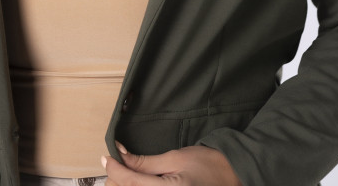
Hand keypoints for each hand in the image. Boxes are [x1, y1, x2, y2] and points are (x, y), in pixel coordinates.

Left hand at [101, 142, 243, 185]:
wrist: (232, 177)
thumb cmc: (207, 164)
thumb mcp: (174, 157)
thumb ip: (145, 162)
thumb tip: (119, 155)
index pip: (130, 182)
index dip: (114, 169)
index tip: (105, 157)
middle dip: (118, 180)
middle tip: (115, 165)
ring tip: (126, 174)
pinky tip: (137, 183)